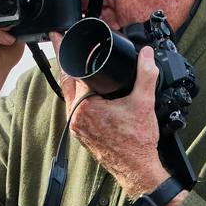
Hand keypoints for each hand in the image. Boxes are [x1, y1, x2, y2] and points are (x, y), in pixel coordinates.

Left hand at [62, 45, 167, 199]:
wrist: (138, 170)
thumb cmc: (137, 143)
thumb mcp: (144, 102)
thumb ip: (146, 74)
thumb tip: (146, 54)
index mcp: (85, 107)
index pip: (72, 71)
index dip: (67, 50)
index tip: (59, 36)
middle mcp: (76, 118)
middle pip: (67, 81)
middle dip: (66, 61)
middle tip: (62, 42)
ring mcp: (77, 128)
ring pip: (71, 96)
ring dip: (73, 80)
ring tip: (76, 62)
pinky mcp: (82, 134)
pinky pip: (77, 109)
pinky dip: (80, 96)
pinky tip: (88, 89)